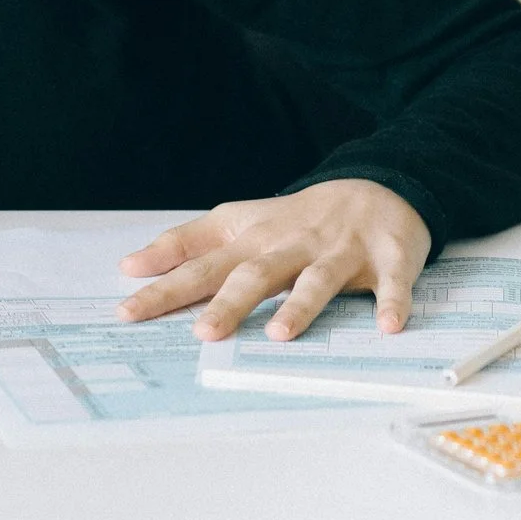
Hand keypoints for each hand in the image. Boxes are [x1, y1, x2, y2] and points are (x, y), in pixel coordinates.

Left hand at [113, 179, 431, 341]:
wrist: (377, 185)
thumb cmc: (298, 219)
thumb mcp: (238, 222)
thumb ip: (186, 243)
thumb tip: (129, 265)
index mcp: (256, 240)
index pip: (203, 265)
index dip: (166, 287)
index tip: (129, 311)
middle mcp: (294, 244)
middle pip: (257, 274)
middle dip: (230, 302)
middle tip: (204, 334)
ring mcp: (341, 250)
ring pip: (319, 278)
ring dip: (301, 305)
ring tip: (281, 333)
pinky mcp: (388, 256)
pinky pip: (392, 282)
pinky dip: (391, 302)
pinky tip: (388, 326)